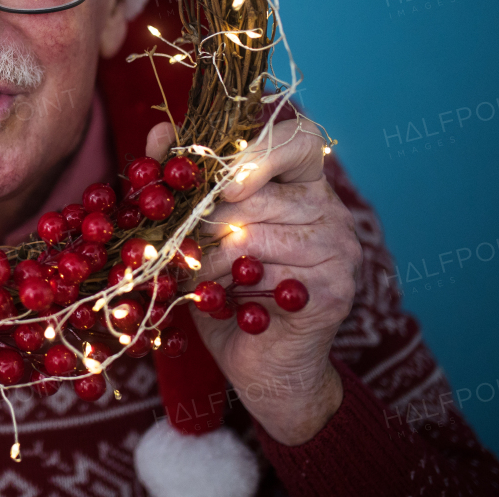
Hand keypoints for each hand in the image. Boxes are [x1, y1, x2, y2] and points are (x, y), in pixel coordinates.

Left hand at [147, 117, 361, 445]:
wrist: (262, 366)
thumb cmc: (227, 288)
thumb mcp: (200, 230)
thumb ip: (184, 179)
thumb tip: (159, 132)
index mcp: (303, 183)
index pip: (298, 137)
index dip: (257, 151)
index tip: (221, 182)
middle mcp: (330, 209)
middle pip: (258, 194)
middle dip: (203, 220)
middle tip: (175, 243)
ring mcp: (338, 248)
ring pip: (253, 234)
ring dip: (206, 259)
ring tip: (189, 274)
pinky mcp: (335, 288)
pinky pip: (265, 274)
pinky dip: (227, 288)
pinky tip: (217, 300)